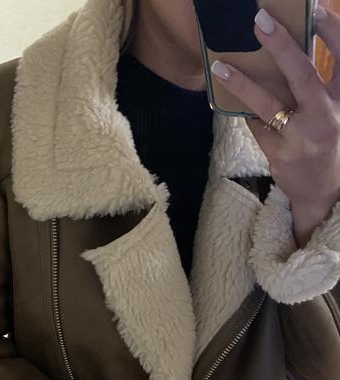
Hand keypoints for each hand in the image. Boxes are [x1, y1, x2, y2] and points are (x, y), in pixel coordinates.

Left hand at [210, 5, 339, 246]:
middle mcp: (327, 115)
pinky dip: (249, 115)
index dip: (331, 29)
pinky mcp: (282, 153)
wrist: (323, 192)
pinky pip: (258, 126)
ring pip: (268, 104)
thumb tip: (283, 53)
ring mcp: (303, 136)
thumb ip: (315, 87)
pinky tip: (237, 106)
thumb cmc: (325, 142)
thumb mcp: (330, 111)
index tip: (315, 9)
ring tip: (220, 68)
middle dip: (281, 46)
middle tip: (260, 21)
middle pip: (303, 74)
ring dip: (242, 83)